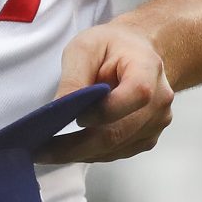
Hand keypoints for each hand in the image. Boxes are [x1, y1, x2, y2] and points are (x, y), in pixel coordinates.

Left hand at [40, 23, 173, 160]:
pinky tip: (70, 148)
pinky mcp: (147, 138)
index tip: (72, 116)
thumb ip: (74, 77)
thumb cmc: (111, 47)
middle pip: (119, 133)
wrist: (136, 53)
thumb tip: (59, 109)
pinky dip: (91, 153)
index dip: (102, 111)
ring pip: (115, 148)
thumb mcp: (85, 48)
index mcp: (148, 69)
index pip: (134, 95)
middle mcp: (159, 101)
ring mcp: (156, 123)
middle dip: (77, 146)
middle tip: (42, 151)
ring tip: (48, 151)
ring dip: (80, 154)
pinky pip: (117, 152)